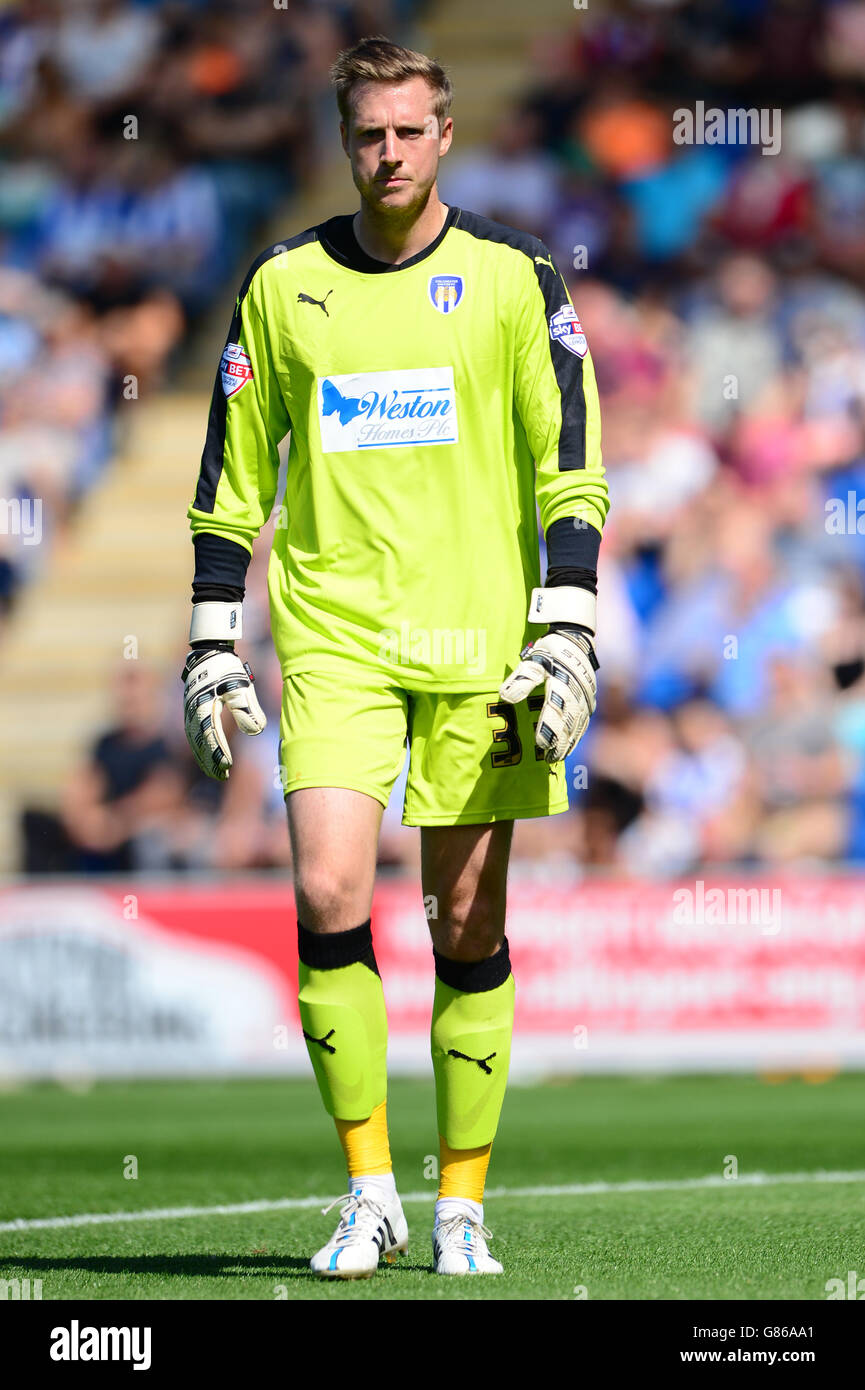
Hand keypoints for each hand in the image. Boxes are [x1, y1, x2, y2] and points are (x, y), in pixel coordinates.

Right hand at [181, 647, 266, 780]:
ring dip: (204, 757)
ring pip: (195, 740)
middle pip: (200, 742)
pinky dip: (200, 747)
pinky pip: (193, 734)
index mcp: (204, 706)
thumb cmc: (226, 669)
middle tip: (222, 776)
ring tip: (215, 772)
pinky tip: (207, 756)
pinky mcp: (190, 710)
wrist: (208, 652)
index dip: (218, 752)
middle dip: (210, 761)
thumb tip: (256, 731)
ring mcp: (189, 711)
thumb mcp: (241, 685)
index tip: (228, 766)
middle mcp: (193, 711)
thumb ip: (247, 708)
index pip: (211, 735)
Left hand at [498, 627, 597, 763]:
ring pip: (578, 724)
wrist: (576, 639)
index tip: (540, 744)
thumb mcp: (533, 661)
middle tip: (549, 759)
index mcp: (562, 684)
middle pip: (569, 723)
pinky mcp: (590, 698)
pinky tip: (571, 743)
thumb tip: (506, 697)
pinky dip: (578, 733)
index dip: (548, 730)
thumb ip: (522, 680)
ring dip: (570, 741)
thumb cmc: (550, 651)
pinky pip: (585, 720)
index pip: (555, 712)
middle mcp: (577, 693)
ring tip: (558, 756)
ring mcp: (586, 697)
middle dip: (560, 743)